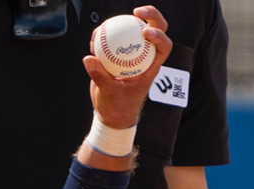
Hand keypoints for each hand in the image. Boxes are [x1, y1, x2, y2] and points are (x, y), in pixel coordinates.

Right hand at [83, 5, 171, 129]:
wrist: (111, 112)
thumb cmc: (118, 107)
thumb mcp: (110, 94)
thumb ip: (101, 77)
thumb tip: (89, 58)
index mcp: (152, 66)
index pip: (164, 47)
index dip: (160, 35)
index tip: (146, 32)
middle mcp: (144, 55)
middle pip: (154, 29)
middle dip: (151, 15)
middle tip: (136, 11)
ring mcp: (131, 52)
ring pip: (131, 29)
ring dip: (119, 23)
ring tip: (103, 27)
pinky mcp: (117, 52)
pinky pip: (112, 37)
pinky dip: (103, 35)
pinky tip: (93, 40)